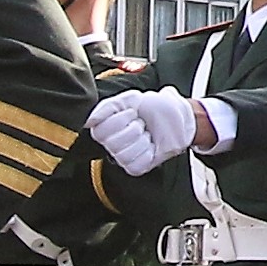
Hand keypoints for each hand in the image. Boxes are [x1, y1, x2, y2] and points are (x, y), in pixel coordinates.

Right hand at [86, 88, 205, 173]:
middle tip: (141, 123)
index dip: (119, 119)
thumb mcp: (130, 98)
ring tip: (146, 134)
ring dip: (142, 140)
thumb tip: (88, 121)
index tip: (132, 112)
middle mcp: (110, 143)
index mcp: (104, 126)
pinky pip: (136, 164)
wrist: (178, 118)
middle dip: (133, 128)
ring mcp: (122, 157)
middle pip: (112, 143)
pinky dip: (148, 152)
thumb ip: (107, 107)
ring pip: (124, 154)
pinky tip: (150, 146)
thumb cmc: (153, 107)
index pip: (100, 131)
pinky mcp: (135, 167)